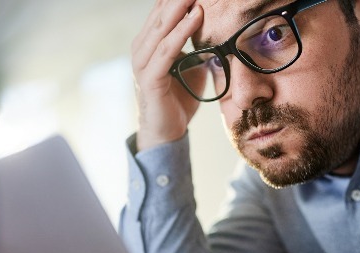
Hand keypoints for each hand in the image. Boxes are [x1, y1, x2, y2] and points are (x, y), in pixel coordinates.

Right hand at [131, 0, 204, 149]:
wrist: (166, 132)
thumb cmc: (177, 99)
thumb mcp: (190, 67)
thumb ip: (197, 49)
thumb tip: (218, 36)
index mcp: (149, 44)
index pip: (162, 11)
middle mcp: (141, 49)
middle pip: (161, 14)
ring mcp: (143, 63)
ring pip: (163, 28)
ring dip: (181, 7)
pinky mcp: (149, 78)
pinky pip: (167, 50)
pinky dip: (182, 32)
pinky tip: (196, 17)